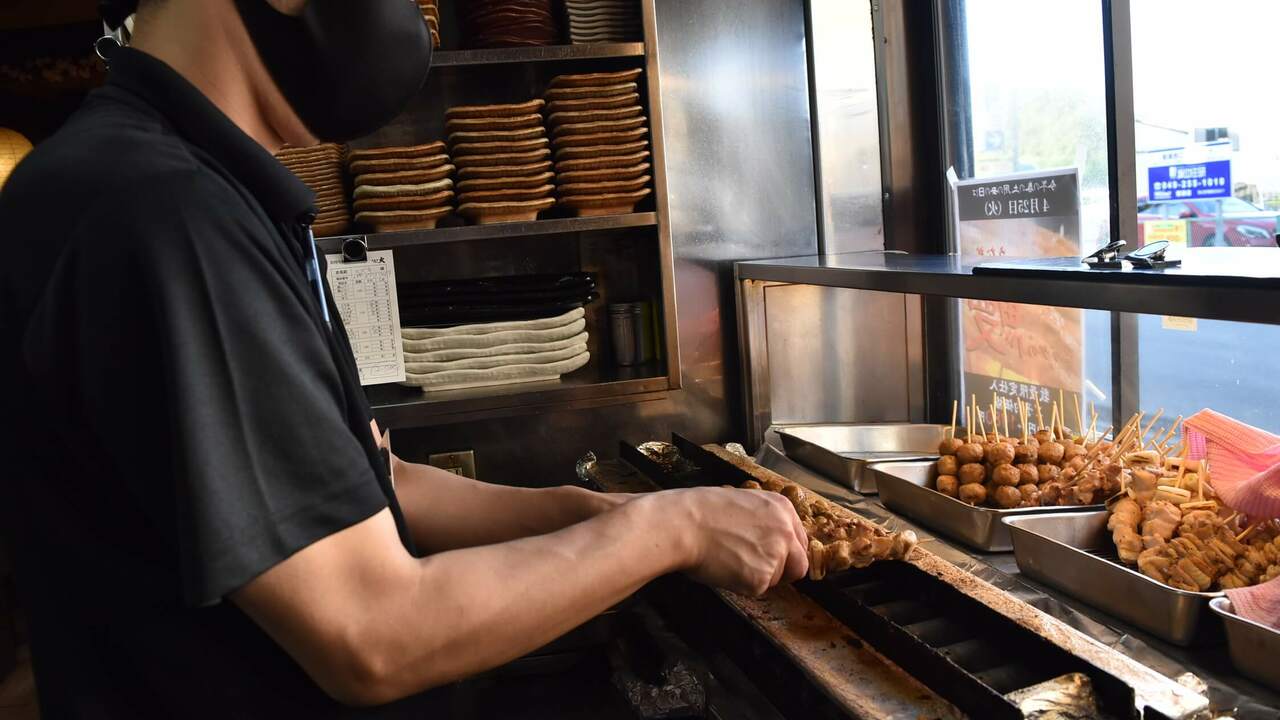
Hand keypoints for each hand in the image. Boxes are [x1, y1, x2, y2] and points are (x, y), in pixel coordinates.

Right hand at [650, 487, 808, 595]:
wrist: (683, 524)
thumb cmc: (702, 512)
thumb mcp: (743, 504)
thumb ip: (763, 521)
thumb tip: (765, 540)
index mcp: (782, 509)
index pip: (798, 541)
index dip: (785, 553)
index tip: (771, 558)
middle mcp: (786, 531)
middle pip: (798, 565)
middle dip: (781, 572)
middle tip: (754, 569)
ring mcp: (776, 555)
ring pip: (775, 579)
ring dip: (755, 576)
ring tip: (728, 560)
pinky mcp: (761, 578)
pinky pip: (756, 590)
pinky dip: (740, 585)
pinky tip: (724, 568)